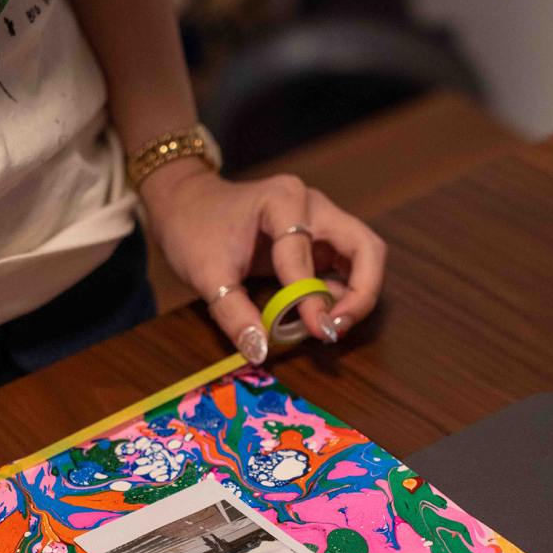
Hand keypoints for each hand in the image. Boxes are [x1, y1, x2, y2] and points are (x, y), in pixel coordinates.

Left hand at [141, 160, 386, 363]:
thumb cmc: (193, 229)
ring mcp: (322, 222)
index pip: (307, 253)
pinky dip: (341, 296)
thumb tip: (260, 352)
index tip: (315, 331)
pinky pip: (346, 270)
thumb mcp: (206, 273)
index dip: (312, 296)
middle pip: (366, 248)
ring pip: (364, 259)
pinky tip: (319, 317)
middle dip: (362, 294)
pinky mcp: (319, 242)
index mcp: (284, 200)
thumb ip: (234, 313)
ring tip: (330, 328)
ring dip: (357, 297)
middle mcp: (313, 206)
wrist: (185, 205)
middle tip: (336, 330)